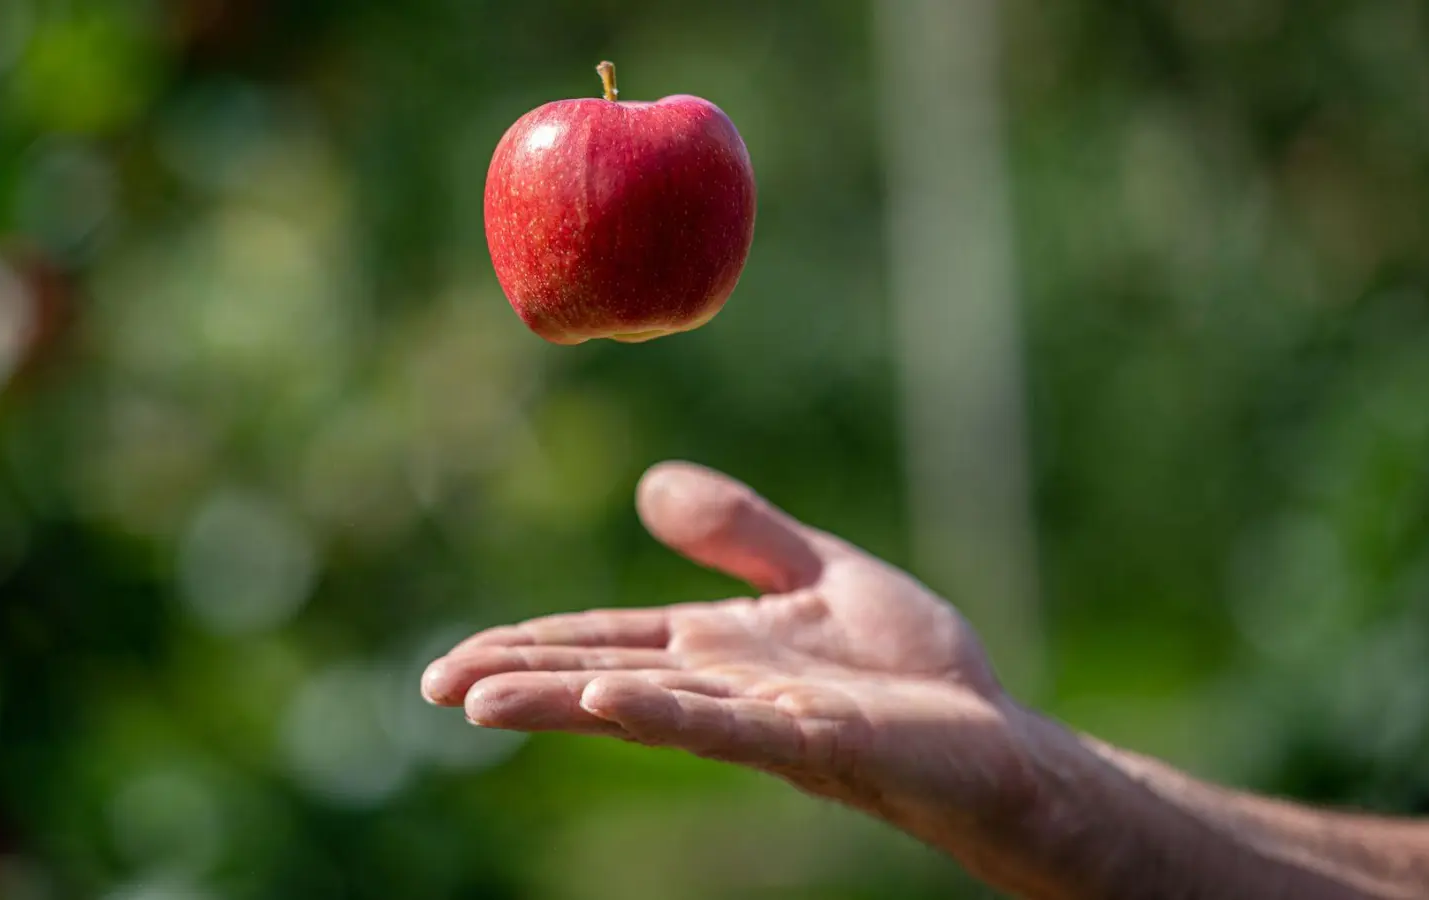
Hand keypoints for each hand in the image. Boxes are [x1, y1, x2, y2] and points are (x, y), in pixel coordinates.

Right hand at [421, 461, 1037, 837]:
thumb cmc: (913, 667)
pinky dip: (663, 711)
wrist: (995, 735)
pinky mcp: (812, 738)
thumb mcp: (819, 571)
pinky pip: (725, 725)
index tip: (453, 661)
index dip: (529, 645)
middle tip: (433, 687)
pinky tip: (604, 702)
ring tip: (478, 700)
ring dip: (559, 700)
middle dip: (519, 678)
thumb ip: (741, 532)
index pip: (603, 642)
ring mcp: (761, 717)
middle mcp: (722, 687)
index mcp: (715, 649)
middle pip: (599, 674)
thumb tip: (647, 485)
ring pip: (642, 704)